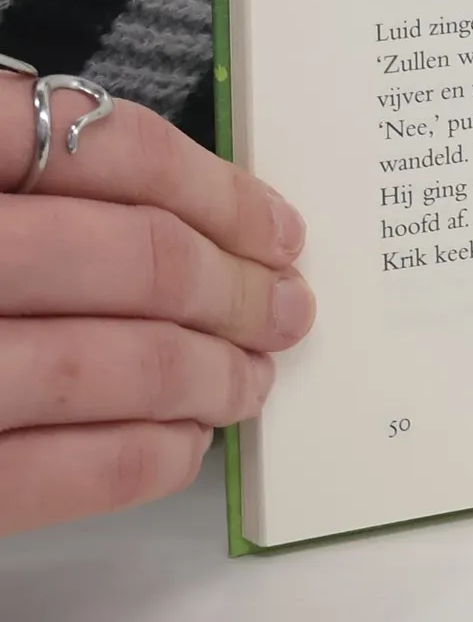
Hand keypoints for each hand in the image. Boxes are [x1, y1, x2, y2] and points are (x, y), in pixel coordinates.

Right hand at [0, 79, 313, 534]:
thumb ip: (35, 173)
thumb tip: (202, 220)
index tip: (280, 229)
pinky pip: (41, 476)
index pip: (106, 145)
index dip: (220, 192)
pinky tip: (180, 446)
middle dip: (234, 290)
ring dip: (205, 376)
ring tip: (250, 380)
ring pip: (102, 366)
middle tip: (288, 309)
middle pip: (128, 258)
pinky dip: (136, 462)